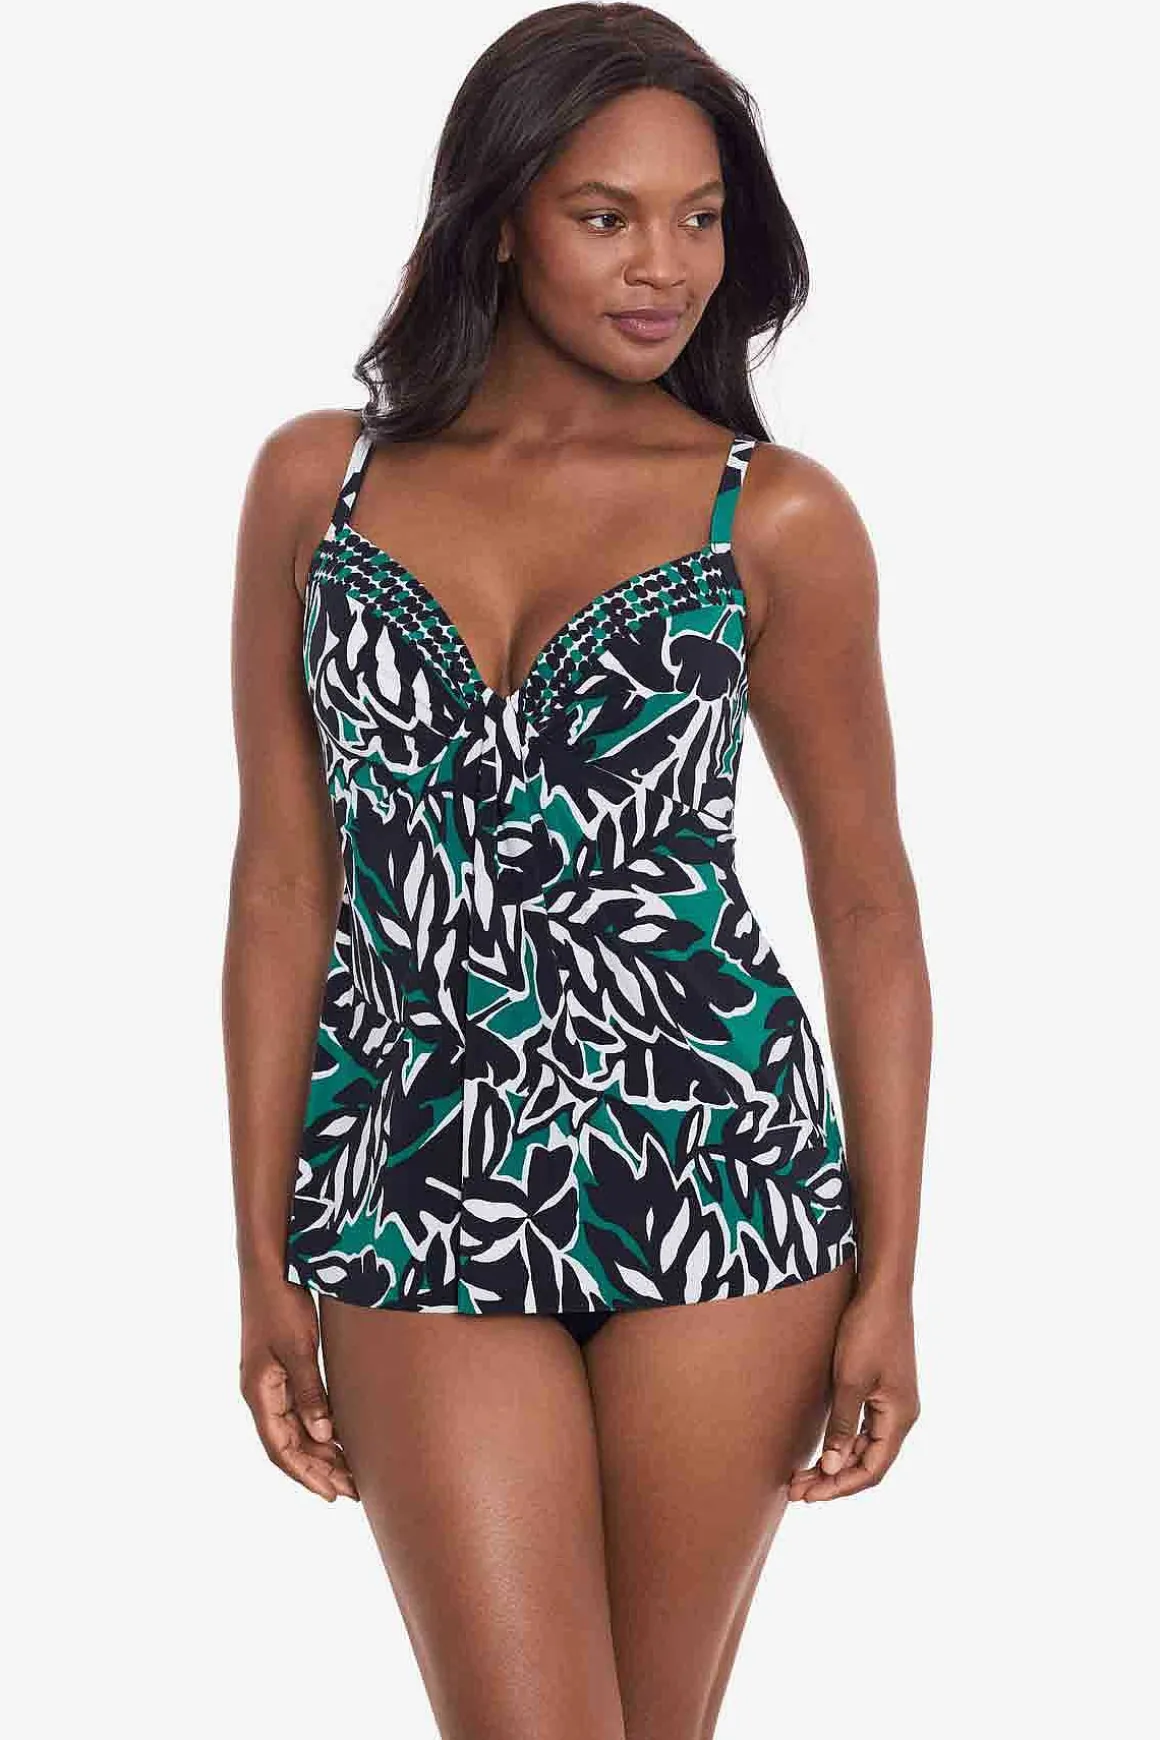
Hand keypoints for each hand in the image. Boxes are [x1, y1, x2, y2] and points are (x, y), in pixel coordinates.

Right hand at [239, 1272, 359, 1502]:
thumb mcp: (299, 1347)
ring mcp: (269, 1381)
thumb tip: (323, 1437)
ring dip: (319, 1453)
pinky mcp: (280, 1368)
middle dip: (318, 1470)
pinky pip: (298, 1410)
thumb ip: (310, 1393)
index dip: (306, 1474)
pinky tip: (338, 1437)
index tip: (333, 1494)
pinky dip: (317, 1429)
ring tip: (349, 1472)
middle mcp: (260, 1392)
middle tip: (352, 1491)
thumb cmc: (281, 1302)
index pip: (281, 1449)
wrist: (268, 1265)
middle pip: (288, 1445)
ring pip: (294, 1430)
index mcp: (258, 1392)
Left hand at [789, 1279, 918, 1501]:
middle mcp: (901, 1416)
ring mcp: (893, 1403)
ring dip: (835, 1462)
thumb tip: (833, 1467)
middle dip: (832, 1479)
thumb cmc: (868, 1331)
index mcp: (900, 1417)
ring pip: (864, 1447)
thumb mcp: (850, 1380)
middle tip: (796, 1490)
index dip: (840, 1487)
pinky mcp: (882, 1390)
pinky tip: (820, 1449)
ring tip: (800, 1475)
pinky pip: (863, 1429)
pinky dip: (841, 1442)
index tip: (809, 1496)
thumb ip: (842, 1425)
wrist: (882, 1291)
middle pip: (867, 1462)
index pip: (872, 1469)